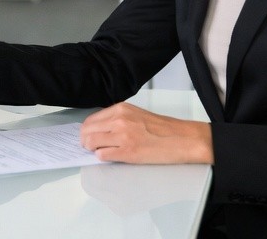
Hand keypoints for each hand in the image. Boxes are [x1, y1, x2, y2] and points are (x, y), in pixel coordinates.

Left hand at [79, 102, 213, 164]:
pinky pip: (102, 155)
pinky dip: (102, 157)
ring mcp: (122, 136)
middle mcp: (119, 120)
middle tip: (88, 146)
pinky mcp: (127, 152)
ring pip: (91, 142)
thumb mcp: (137, 114)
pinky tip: (109, 156)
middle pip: (87, 130)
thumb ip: (118, 118)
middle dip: (85, 140)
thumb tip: (100, 129)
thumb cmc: (163, 129)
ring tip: (98, 151)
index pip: (91, 119)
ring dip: (92, 149)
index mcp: (121, 109)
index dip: (86, 130)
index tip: (87, 136)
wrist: (182, 139)